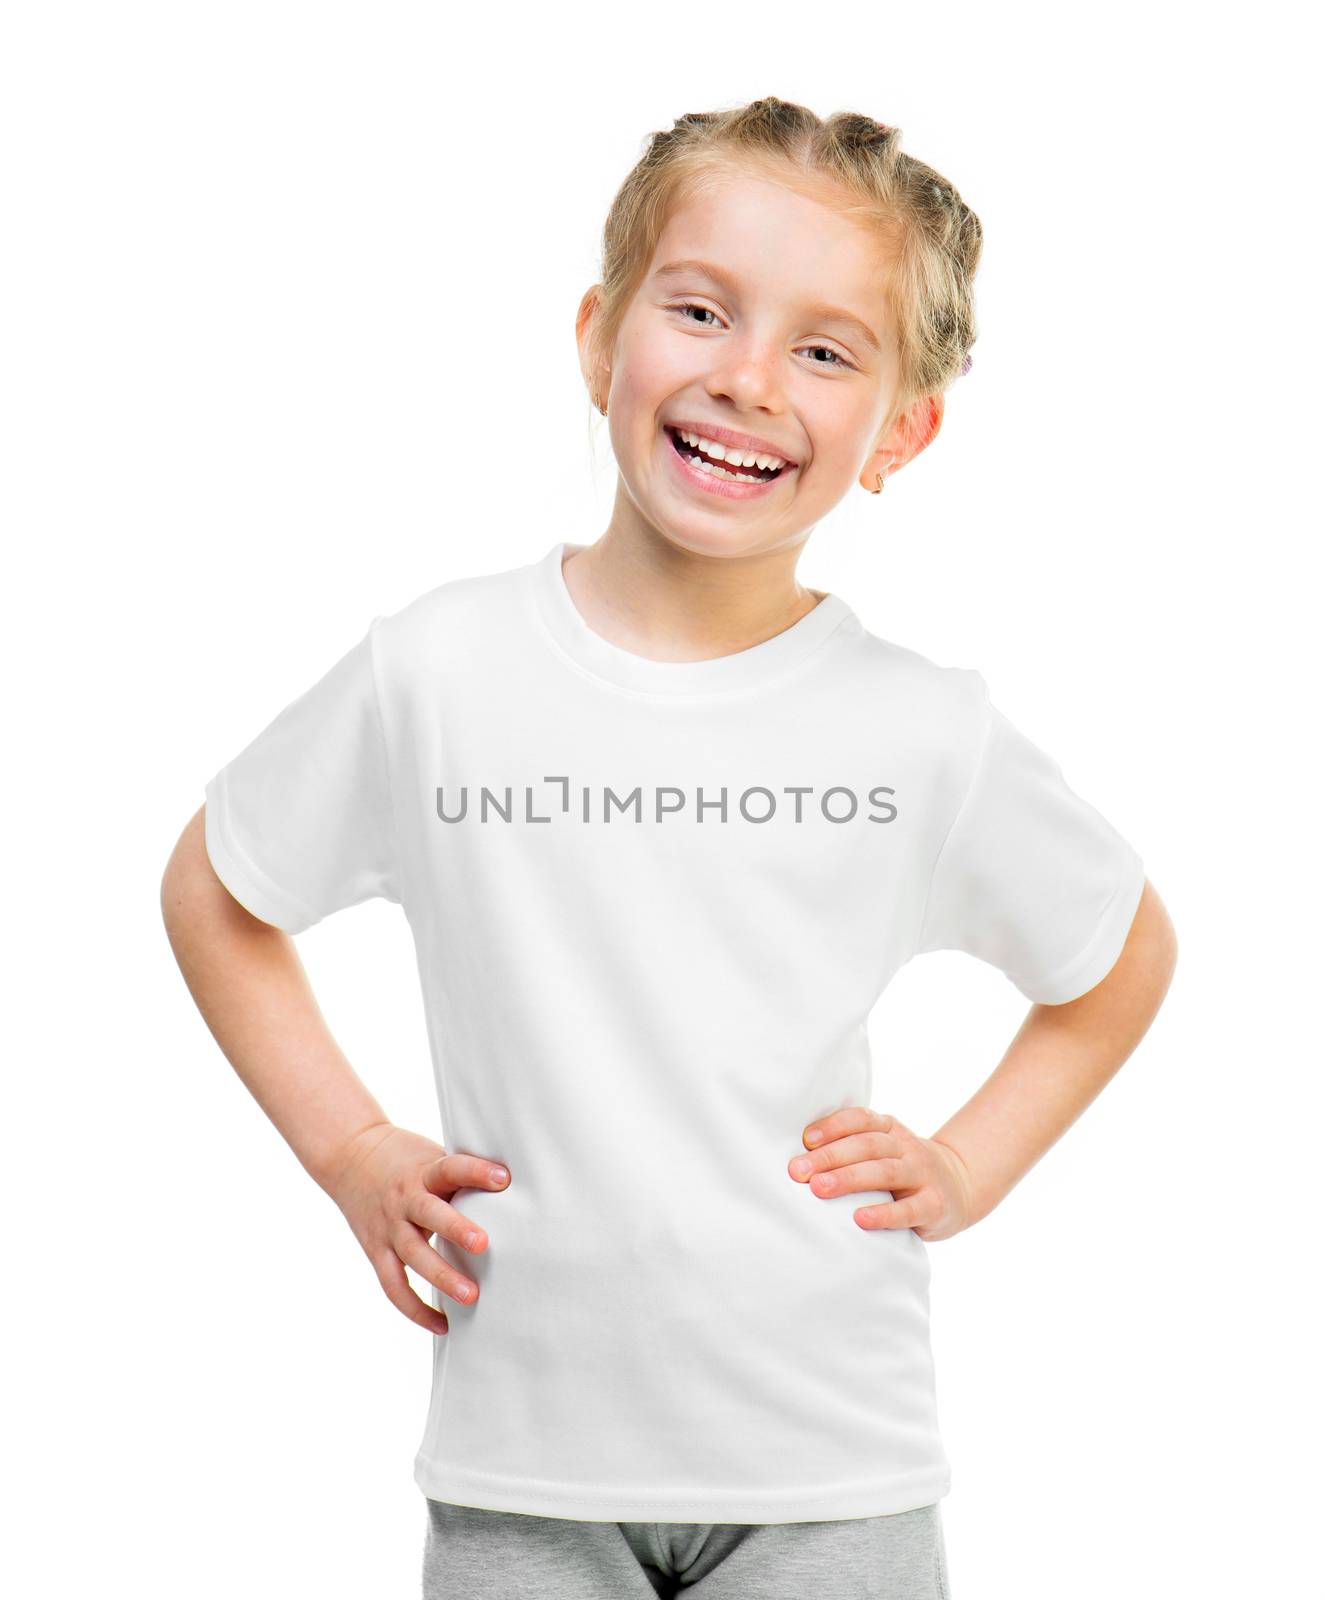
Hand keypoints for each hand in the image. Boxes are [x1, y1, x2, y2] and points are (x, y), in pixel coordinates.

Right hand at [321, 1122, 510, 1334]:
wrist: (349, 1154)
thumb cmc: (406, 1158)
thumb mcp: (431, 1156)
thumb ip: (460, 1175)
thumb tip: (512, 1189)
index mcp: (423, 1171)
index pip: (451, 1167)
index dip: (476, 1172)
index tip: (504, 1178)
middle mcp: (404, 1199)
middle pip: (429, 1214)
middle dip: (455, 1229)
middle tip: (483, 1245)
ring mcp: (388, 1227)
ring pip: (413, 1255)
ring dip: (441, 1276)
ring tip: (471, 1296)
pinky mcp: (376, 1250)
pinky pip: (394, 1285)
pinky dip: (415, 1309)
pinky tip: (443, 1325)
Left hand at [787, 1108, 975, 1241]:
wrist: (959, 1187)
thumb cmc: (902, 1170)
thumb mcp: (884, 1150)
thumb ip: (852, 1147)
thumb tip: (799, 1157)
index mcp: (890, 1128)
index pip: (860, 1119)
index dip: (833, 1126)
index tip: (805, 1139)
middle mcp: (907, 1146)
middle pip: (866, 1145)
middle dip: (830, 1156)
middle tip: (798, 1171)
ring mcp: (923, 1174)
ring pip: (884, 1172)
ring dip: (849, 1179)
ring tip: (820, 1188)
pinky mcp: (934, 1205)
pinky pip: (907, 1209)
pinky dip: (883, 1214)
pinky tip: (859, 1219)